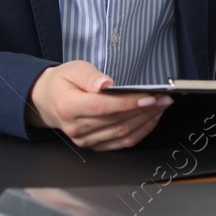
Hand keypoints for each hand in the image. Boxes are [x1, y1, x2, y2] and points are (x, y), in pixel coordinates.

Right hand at [26, 60, 170, 150]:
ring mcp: (84, 140)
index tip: (150, 97)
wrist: (50, 102)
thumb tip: (105, 84)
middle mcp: (75, 128)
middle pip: (116, 122)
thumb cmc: (64, 83)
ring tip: (161, 106)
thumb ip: (89, 76)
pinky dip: (140, 131)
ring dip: (146, 121)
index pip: (102, 107)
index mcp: (68, 107)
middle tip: (165, 98)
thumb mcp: (73, 69)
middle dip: (145, 110)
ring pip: (121, 134)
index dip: (128, 103)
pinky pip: (121, 143)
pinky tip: (151, 119)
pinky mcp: (94, 145)